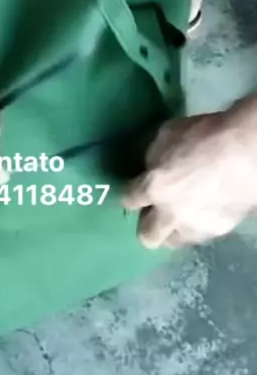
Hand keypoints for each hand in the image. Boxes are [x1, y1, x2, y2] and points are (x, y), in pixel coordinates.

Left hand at [122, 100, 256, 248]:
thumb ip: (154, 155)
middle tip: (154, 211)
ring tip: (181, 213)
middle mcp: (171, 215)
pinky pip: (200, 234)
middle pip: (147, 237)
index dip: (130, 194)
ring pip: (175, 241)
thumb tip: (151, 167)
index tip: (135, 190)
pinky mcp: (219, 231)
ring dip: (173, 229)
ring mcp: (196, 227)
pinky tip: (204, 209)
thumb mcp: (168, 134)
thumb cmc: (205, 135)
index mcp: (154, 188)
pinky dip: (196, 225)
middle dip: (147, 225)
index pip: (129, 199)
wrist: (247, 152)